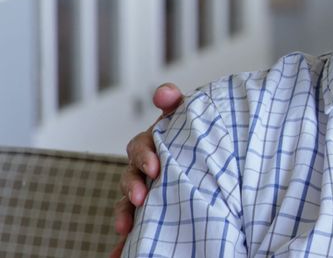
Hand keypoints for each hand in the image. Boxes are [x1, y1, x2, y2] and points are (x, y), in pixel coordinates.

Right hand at [109, 83, 184, 257]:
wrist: (214, 156)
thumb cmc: (196, 133)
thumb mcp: (189, 115)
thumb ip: (176, 102)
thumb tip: (163, 91)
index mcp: (153, 145)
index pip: (140, 148)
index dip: (144, 156)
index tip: (155, 168)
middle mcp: (144, 168)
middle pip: (130, 176)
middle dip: (134, 186)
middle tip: (142, 196)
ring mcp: (145, 190)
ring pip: (127, 202)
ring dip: (123, 213)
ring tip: (124, 226)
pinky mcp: (148, 211)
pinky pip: (134, 227)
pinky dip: (124, 241)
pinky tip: (117, 254)